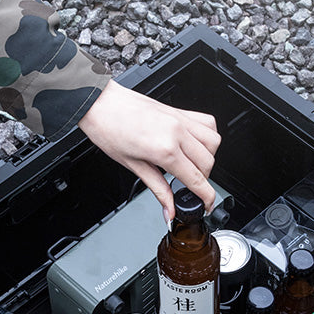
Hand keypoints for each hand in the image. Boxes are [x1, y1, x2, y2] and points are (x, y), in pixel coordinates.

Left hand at [78, 80, 220, 219]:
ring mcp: (179, 119)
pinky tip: (195, 145)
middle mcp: (177, 132)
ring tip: (193, 166)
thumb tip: (169, 208)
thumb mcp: (133, 167)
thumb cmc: (109, 131)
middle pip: (208, 162)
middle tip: (190, 187)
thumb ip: (158, 189)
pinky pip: (207, 122)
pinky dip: (207, 136)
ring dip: (208, 158)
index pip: (196, 178)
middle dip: (204, 180)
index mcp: (165, 149)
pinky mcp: (178, 111)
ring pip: (213, 142)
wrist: (100, 104)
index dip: (206, 197)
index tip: (206, 205)